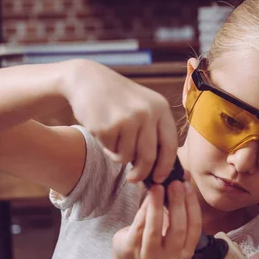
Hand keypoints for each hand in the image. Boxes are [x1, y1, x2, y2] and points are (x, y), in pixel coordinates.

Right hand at [60, 59, 177, 182]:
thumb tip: (162, 167)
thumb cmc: (119, 99)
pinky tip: (103, 131)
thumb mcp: (145, 106)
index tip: (159, 178)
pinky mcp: (107, 126)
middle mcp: (147, 113)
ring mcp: (127, 119)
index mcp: (161, 108)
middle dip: (142, 173)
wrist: (88, 80)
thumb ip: (155, 131)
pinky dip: (107, 148)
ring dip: (120, 156)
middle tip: (134, 179)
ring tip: (114, 140)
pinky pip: (111, 151)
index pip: (170, 145)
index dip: (166, 166)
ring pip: (128, 157)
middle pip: (149, 156)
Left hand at [113, 180, 201, 258]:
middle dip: (176, 204)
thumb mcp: (170, 218)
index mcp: (186, 250)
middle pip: (178, 229)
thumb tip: (186, 173)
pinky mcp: (132, 252)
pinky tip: (146, 197)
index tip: (186, 185)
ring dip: (157, 206)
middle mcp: (171, 258)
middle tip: (174, 183)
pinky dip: (143, 211)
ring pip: (155, 230)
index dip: (191, 205)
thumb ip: (180, 199)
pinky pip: (138, 228)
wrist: (130, 251)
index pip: (195, 226)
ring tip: (157, 187)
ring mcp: (150, 258)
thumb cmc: (155, 231)